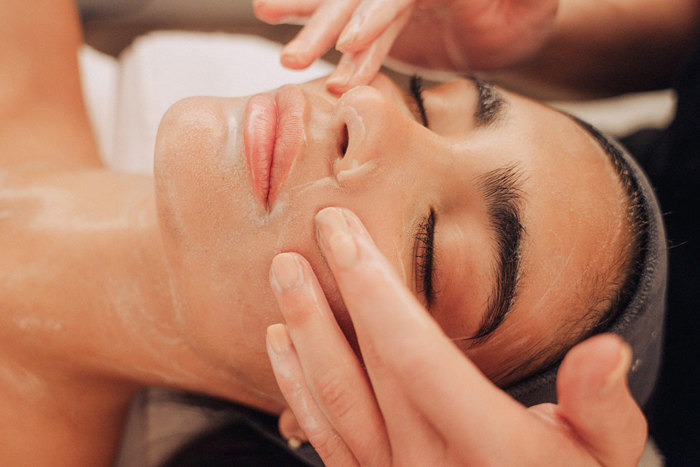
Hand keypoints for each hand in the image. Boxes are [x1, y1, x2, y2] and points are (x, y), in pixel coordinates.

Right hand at [253, 0, 558, 92]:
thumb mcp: (533, 1)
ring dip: (311, 28)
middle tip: (296, 58)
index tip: (350, 43)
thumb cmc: (527, 14)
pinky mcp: (380, 20)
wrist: (508, 31)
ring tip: (276, 41)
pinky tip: (280, 28)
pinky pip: (345, 26)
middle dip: (329, 26)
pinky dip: (315, 26)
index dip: (375, 14)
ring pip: (344, 8)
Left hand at [266, 207, 646, 465]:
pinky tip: (283, 346)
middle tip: (314, 229)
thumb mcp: (605, 455)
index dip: (375, 285)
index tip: (346, 230)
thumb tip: (607, 350)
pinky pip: (324, 438)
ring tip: (284, 274)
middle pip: (369, 365)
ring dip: (305, 331)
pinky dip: (297, 389)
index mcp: (491, 447)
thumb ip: (602, 406)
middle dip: (337, 290)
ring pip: (335, 400)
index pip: (416, 352)